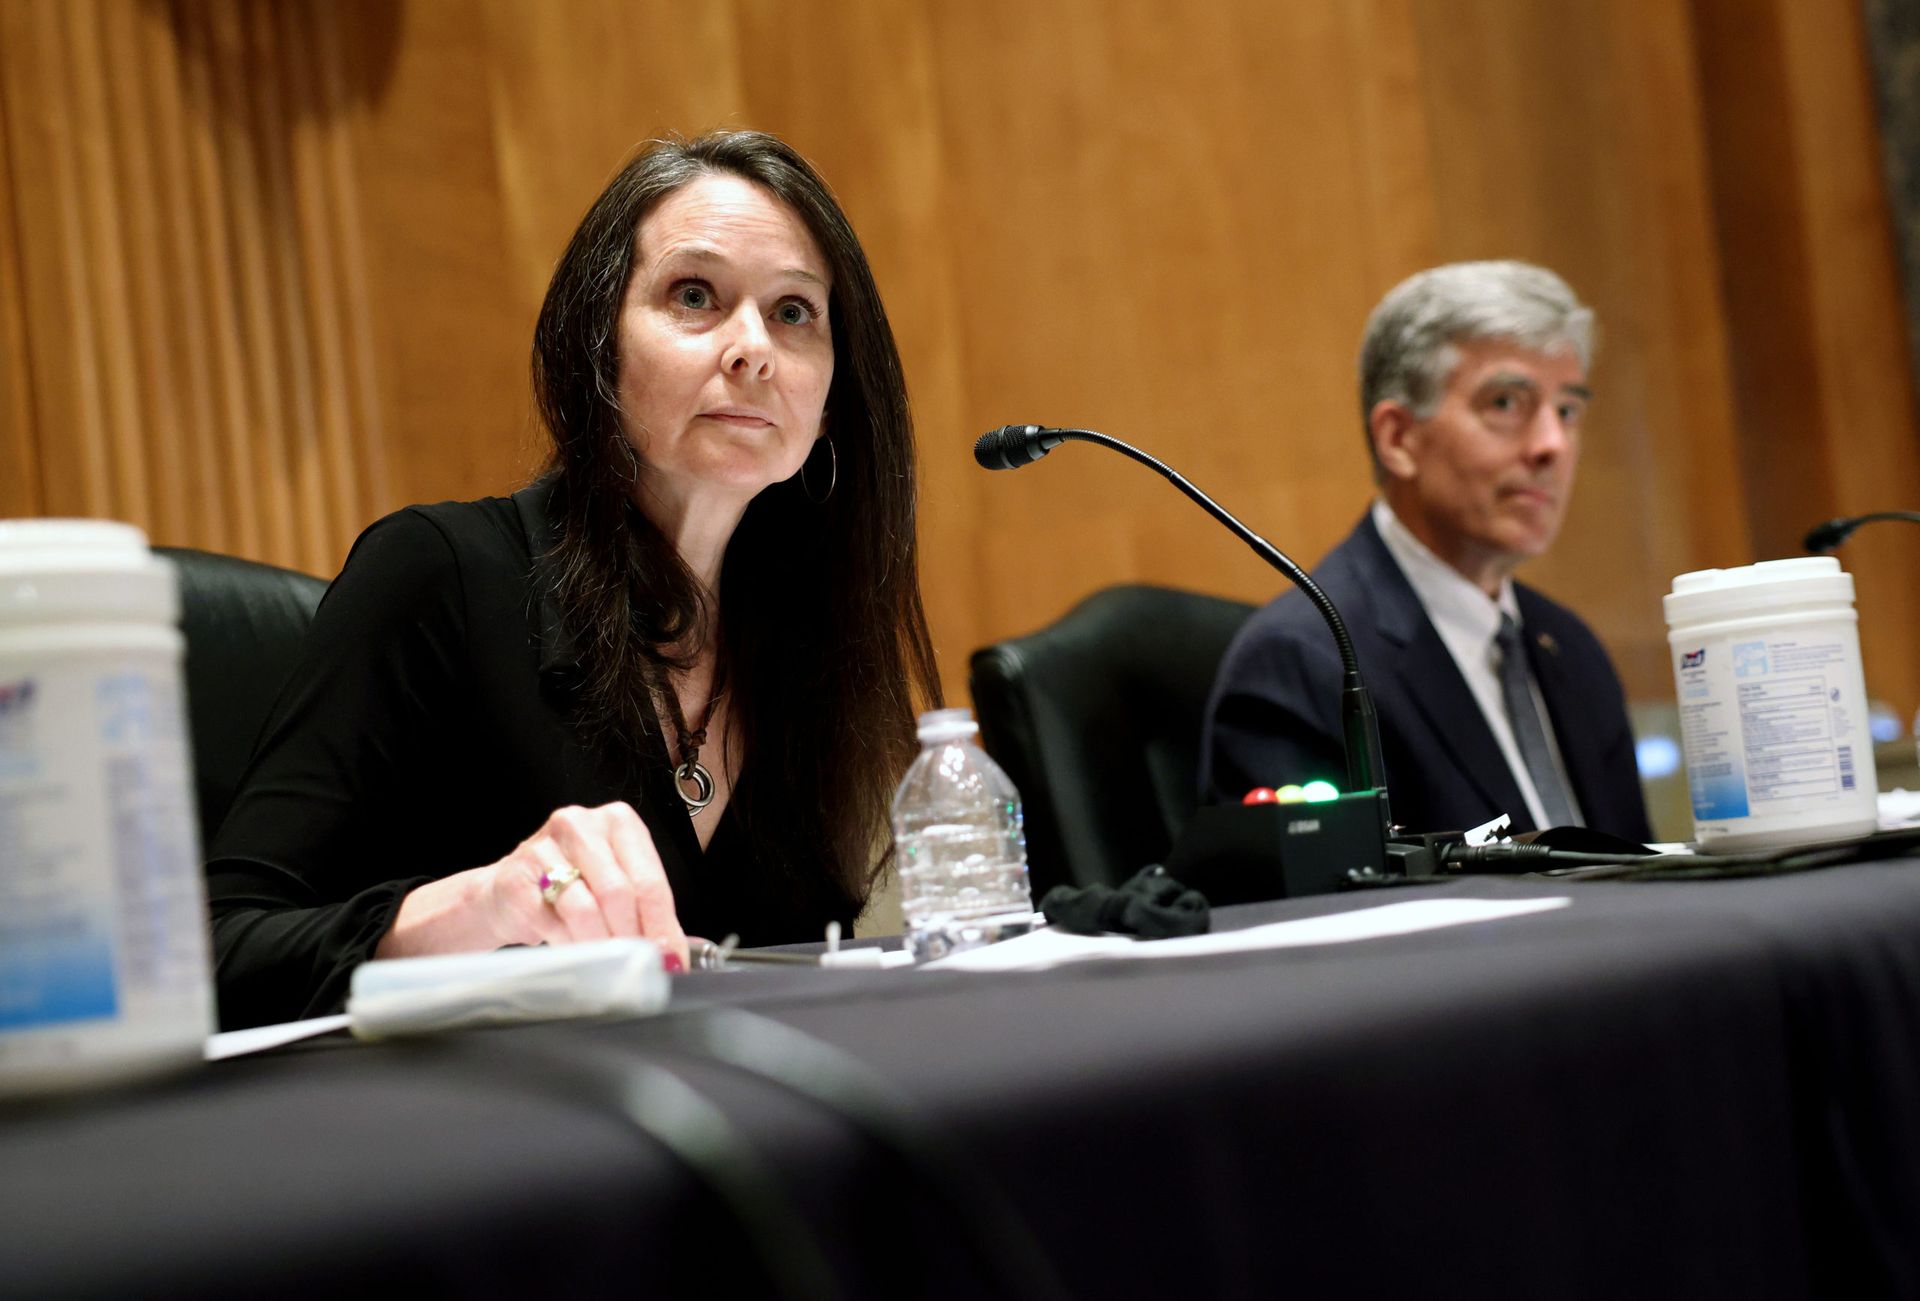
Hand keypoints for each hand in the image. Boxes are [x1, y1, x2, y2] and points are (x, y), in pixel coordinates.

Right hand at [378, 801, 689, 969]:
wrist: (507, 891)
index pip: (650, 879)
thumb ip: (647, 913)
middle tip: (637, 966)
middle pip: (619, 893)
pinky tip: (576, 954)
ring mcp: (543, 848)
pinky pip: (552, 923)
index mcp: (618, 822)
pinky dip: (570, 946)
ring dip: (601, 946)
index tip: (669, 958)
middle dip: (632, 937)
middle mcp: (581, 825)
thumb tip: (672, 955)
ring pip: (585, 909)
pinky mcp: (515, 878)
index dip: (662, 925)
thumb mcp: (615, 886)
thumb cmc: (571, 887)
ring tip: (609, 965)